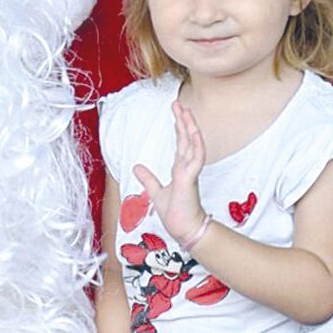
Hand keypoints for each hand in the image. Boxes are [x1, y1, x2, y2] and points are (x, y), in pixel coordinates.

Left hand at [133, 97, 207, 248]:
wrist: (185, 229)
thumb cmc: (176, 213)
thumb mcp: (156, 192)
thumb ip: (148, 179)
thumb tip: (137, 166)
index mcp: (180, 169)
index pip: (180, 144)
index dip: (179, 128)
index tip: (177, 114)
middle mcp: (186, 167)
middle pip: (186, 139)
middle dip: (183, 121)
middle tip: (178, 103)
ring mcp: (190, 172)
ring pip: (192, 144)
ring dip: (189, 127)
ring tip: (185, 111)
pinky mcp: (190, 179)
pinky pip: (195, 159)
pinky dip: (195, 145)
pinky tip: (194, 133)